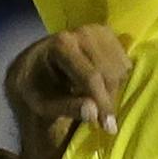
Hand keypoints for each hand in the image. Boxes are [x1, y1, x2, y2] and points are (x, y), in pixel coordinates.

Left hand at [5, 25, 133, 134]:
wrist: (33, 64)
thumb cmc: (35, 87)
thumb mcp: (41, 104)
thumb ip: (66, 108)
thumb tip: (93, 112)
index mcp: (61, 45)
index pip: (90, 77)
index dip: (102, 103)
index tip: (109, 128)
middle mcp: (81, 32)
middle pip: (109, 73)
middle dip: (108, 99)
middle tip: (101, 120)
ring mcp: (96, 30)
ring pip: (120, 68)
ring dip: (112, 89)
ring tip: (94, 99)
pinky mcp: (106, 33)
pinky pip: (124, 61)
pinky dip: (116, 77)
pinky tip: (99, 84)